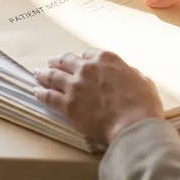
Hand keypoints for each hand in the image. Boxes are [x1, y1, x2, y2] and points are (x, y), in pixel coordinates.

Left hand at [33, 49, 163, 145]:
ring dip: (44, 74)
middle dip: (58, 61)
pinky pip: (48, 96)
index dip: (84, 59)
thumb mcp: (142, 80)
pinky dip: (41, 92)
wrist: (132, 125)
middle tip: (52, 63)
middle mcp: (87, 68)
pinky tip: (36, 91)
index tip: (81, 62)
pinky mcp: (67, 104)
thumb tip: (125, 75)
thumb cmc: (143, 104)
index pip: (88, 54)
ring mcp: (74, 86)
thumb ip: (128, 73)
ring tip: (38, 74)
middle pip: (66, 61)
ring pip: (53, 76)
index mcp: (106, 59)